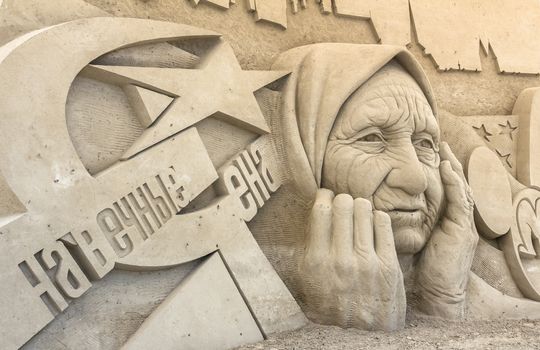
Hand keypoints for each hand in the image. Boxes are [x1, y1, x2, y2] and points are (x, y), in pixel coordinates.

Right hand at [296, 189, 405, 329]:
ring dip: (361, 206)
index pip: (321, 211)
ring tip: (359, 211)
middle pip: (343, 206)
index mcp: (316, 262)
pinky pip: (383, 224)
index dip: (324, 196)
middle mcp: (341, 261)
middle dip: (343, 199)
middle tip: (344, 203)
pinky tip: (373, 222)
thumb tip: (312, 210)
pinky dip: (377, 217)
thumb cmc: (332, 300)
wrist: (363, 331)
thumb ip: (306, 246)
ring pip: (364, 211)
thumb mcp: (307, 278)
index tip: (326, 196)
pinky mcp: (388, 266)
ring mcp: (367, 263)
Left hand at [416, 142, 477, 317]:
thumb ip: (399, 224)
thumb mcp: (408, 242)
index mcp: (447, 224)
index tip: (430, 156)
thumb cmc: (418, 271)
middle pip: (456, 187)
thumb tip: (373, 209)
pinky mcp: (463, 230)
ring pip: (461, 190)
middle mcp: (458, 222)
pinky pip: (461, 202)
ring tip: (444, 150)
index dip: (440, 174)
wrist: (435, 294)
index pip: (446, 193)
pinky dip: (454, 184)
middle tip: (441, 144)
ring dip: (453, 168)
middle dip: (449, 165)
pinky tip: (446, 169)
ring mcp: (463, 226)